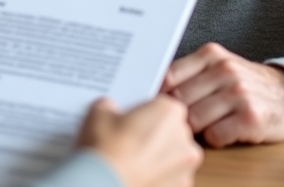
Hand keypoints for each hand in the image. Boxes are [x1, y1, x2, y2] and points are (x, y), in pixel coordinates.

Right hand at [78, 96, 201, 186]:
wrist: (103, 185)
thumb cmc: (105, 149)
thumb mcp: (98, 113)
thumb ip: (110, 106)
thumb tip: (110, 110)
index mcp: (169, 112)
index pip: (162, 104)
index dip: (145, 111)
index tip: (131, 118)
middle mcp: (184, 138)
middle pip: (171, 130)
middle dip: (154, 134)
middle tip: (129, 140)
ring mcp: (185, 167)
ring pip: (173, 156)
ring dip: (158, 157)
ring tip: (132, 162)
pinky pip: (171, 177)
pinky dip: (158, 176)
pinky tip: (138, 175)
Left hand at [162, 42, 283, 147]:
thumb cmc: (244, 85)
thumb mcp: (218, 68)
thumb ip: (189, 74)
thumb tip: (152, 92)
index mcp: (211, 55)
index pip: (169, 76)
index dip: (159, 95)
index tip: (157, 107)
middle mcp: (225, 71)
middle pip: (179, 100)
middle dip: (177, 115)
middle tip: (180, 123)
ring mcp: (238, 94)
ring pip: (194, 119)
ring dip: (195, 129)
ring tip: (204, 127)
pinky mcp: (250, 118)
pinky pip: (215, 135)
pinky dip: (214, 139)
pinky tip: (223, 132)